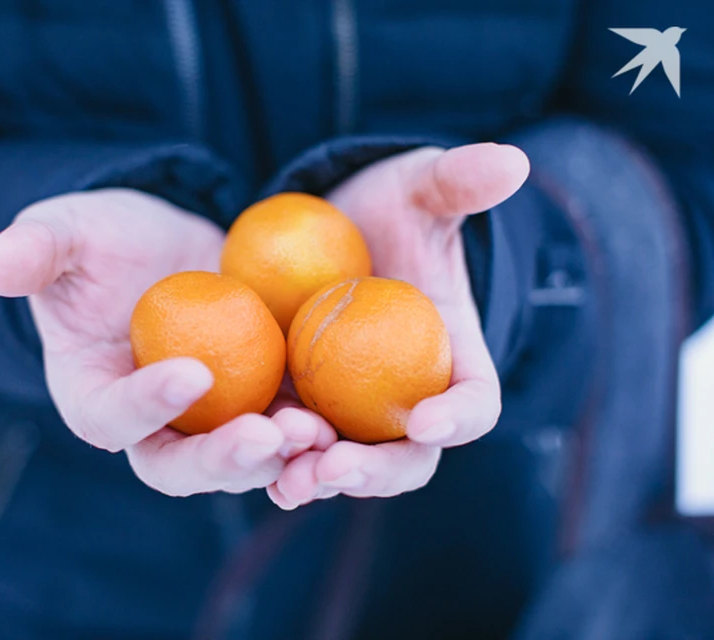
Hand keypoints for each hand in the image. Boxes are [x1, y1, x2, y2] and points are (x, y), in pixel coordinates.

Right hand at [0, 188, 331, 496]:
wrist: (161, 247)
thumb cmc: (100, 244)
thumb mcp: (65, 234)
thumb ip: (33, 251)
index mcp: (95, 398)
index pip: (111, 417)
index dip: (144, 404)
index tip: (189, 371)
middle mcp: (153, 429)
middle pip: (181, 466)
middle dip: (222, 460)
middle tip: (266, 434)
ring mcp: (210, 424)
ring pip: (243, 461)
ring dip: (282, 457)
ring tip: (319, 432)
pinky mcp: (260, 404)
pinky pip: (289, 429)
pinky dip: (319, 433)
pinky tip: (353, 417)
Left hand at [268, 143, 529, 508]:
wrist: (325, 228)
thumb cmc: (386, 211)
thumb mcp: (419, 189)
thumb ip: (459, 181)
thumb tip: (510, 159)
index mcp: (451, 362)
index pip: (474, 402)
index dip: (460, 417)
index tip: (427, 418)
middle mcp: (404, 400)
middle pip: (407, 458)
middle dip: (377, 471)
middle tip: (339, 467)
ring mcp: (349, 411)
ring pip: (344, 464)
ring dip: (317, 475)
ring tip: (289, 478)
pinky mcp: (298, 408)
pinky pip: (288, 448)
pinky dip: (271, 461)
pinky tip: (241, 458)